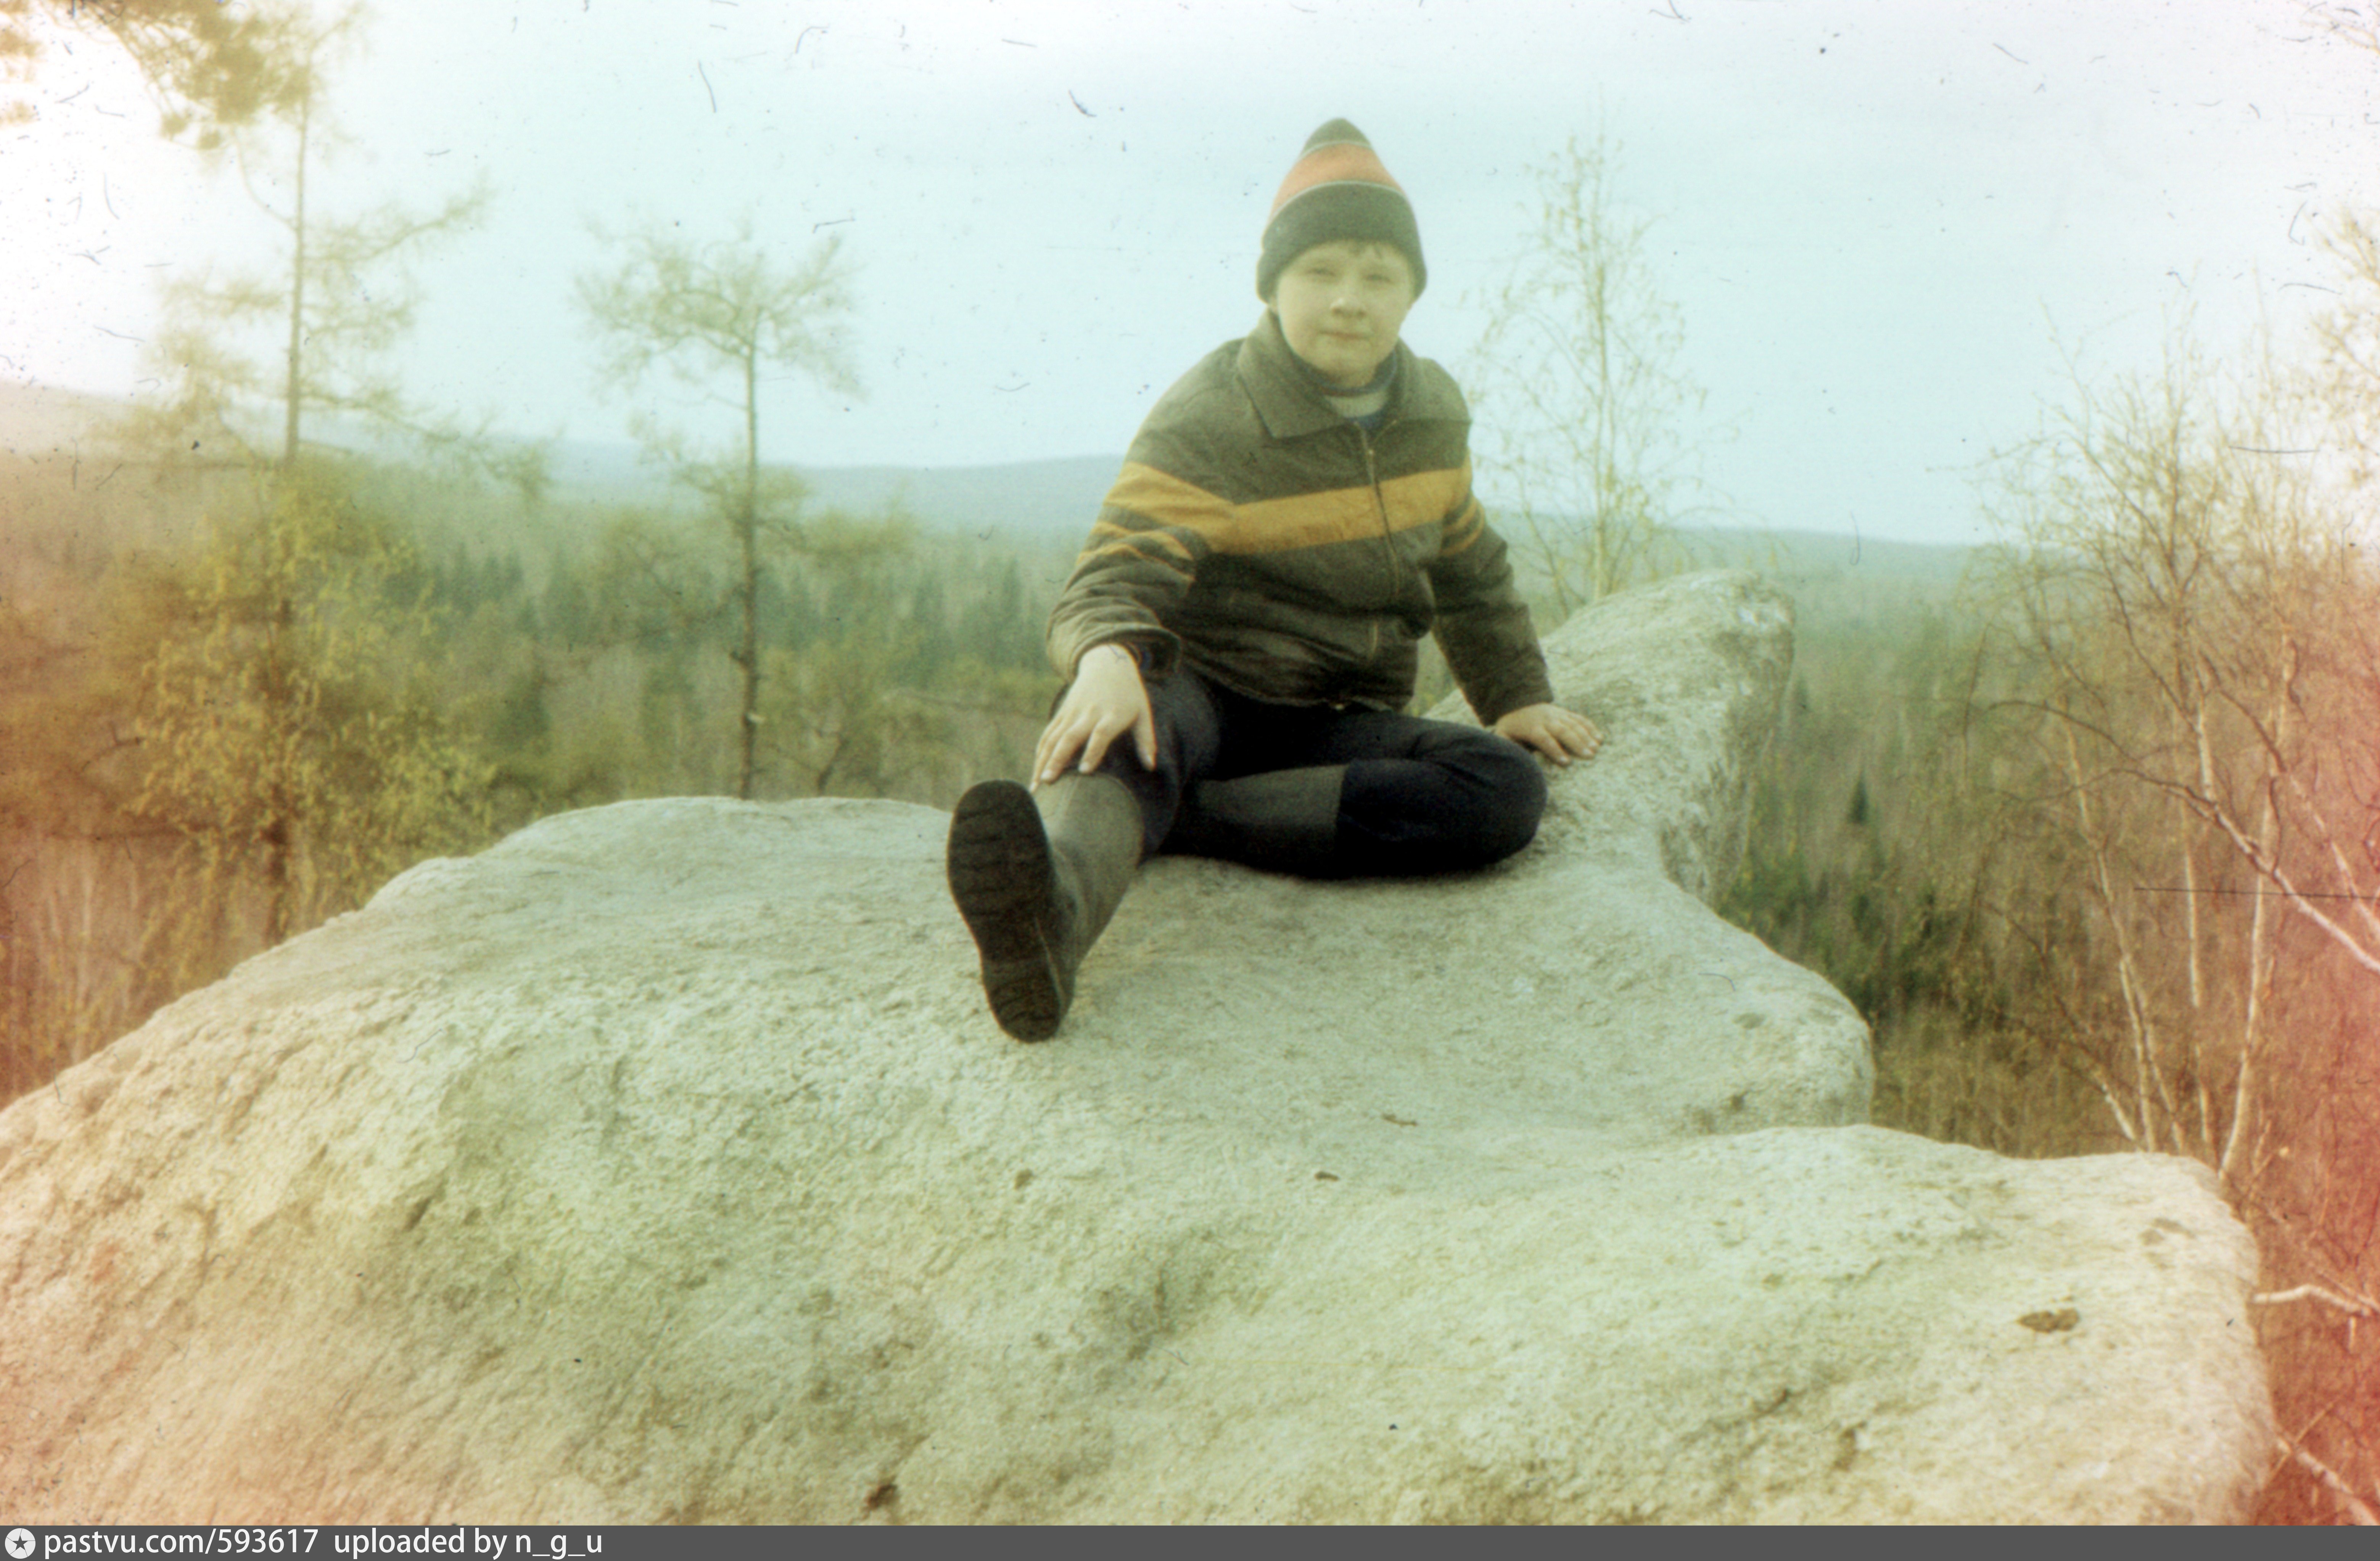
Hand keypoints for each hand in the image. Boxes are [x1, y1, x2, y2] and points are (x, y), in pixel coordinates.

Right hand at [1034, 643, 1155, 785]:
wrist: (1106, 663)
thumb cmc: (1129, 693)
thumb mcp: (1143, 712)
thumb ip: (1146, 739)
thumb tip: (1150, 766)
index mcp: (1111, 714)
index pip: (1100, 734)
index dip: (1092, 751)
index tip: (1084, 771)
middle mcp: (1088, 713)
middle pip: (1070, 737)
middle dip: (1057, 760)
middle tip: (1047, 781)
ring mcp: (1072, 712)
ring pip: (1053, 737)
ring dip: (1043, 760)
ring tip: (1036, 784)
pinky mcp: (1062, 712)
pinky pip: (1048, 733)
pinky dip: (1040, 751)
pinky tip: (1036, 769)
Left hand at [1493, 702, 1601, 765]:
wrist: (1517, 703)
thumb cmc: (1511, 728)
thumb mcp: (1504, 737)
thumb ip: (1510, 749)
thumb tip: (1516, 763)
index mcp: (1531, 728)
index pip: (1544, 739)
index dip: (1555, 751)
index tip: (1566, 763)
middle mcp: (1546, 719)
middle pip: (1563, 730)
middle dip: (1576, 743)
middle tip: (1589, 756)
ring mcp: (1557, 714)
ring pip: (1574, 724)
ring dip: (1586, 736)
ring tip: (1596, 749)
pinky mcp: (1564, 712)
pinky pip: (1579, 719)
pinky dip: (1590, 727)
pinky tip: (1600, 738)